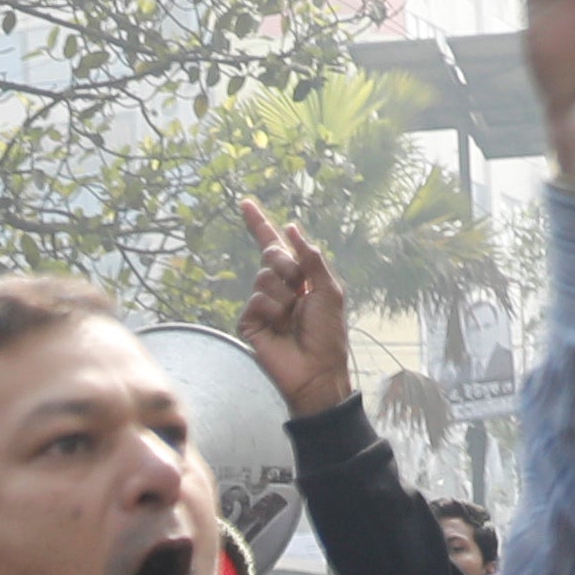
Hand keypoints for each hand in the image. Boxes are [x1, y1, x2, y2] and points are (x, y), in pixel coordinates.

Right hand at [234, 198, 354, 414]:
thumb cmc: (328, 334)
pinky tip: (280, 329)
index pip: (276, 246)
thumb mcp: (329, 290)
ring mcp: (262, 305)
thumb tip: (293, 228)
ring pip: (264, 278)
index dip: (261, 225)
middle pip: (271, 256)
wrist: (316, 371)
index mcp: (298, 279)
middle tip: (300, 289)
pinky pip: (256, 301)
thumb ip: (312, 258)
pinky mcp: (249, 322)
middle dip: (288, 267)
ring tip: (293, 317)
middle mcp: (278, 288)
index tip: (246, 204)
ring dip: (284, 295)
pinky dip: (272, 311)